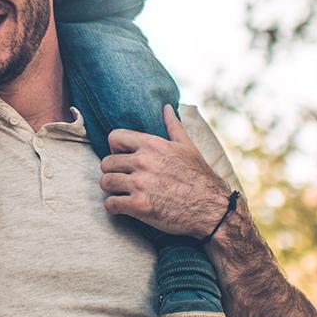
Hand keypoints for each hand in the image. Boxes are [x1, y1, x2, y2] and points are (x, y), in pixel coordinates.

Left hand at [99, 106, 233, 236]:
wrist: (212, 208)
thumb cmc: (199, 177)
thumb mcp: (188, 147)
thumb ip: (173, 126)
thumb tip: (167, 107)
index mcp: (152, 144)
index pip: (114, 137)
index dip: (116, 149)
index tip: (124, 159)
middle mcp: (143, 161)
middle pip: (106, 163)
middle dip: (113, 172)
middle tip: (124, 180)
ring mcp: (139, 184)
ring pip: (105, 183)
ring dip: (112, 190)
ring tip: (123, 193)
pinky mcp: (139, 206)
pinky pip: (110, 204)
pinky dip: (114, 208)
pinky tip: (125, 208)